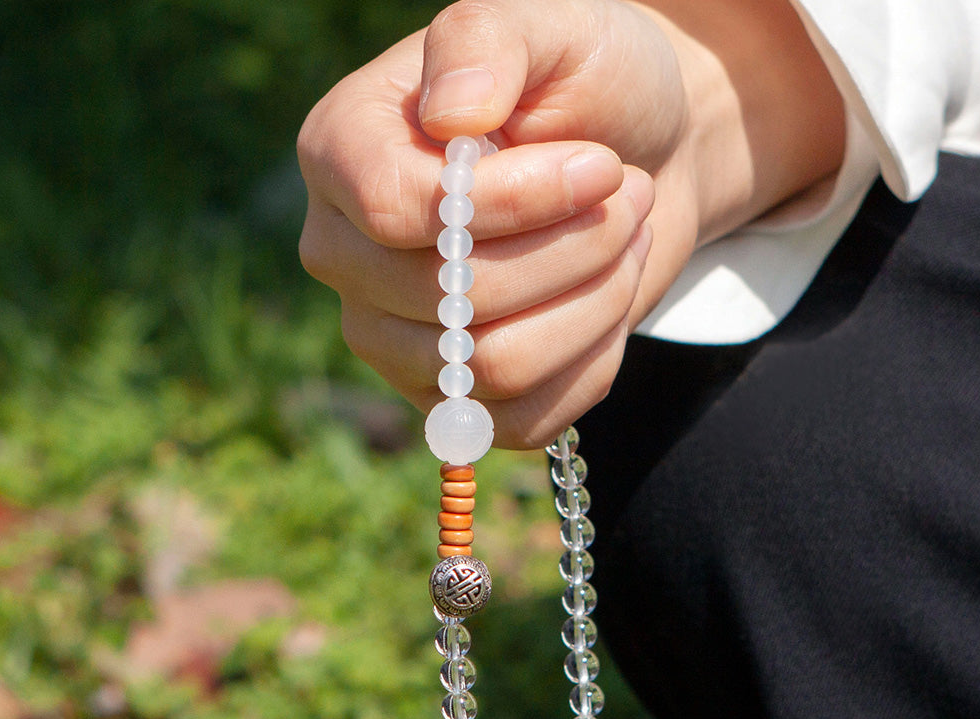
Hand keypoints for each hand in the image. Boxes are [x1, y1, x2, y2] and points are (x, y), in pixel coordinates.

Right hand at [298, 0, 843, 447]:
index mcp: (343, 158)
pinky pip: (525, 418)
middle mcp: (350, 260)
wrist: (636, 167)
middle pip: (452, 303)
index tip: (598, 165)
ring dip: (593, 302)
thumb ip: (487, 41)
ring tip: (623, 242)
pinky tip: (605, 301)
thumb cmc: (586, 91)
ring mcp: (396, 344)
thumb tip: (450, 113)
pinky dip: (593, 360)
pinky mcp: (456, 404)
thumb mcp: (550, 29)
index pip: (397, 211)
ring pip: (495, 367)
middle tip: (626, 195)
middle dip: (572, 251)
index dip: (511, 203)